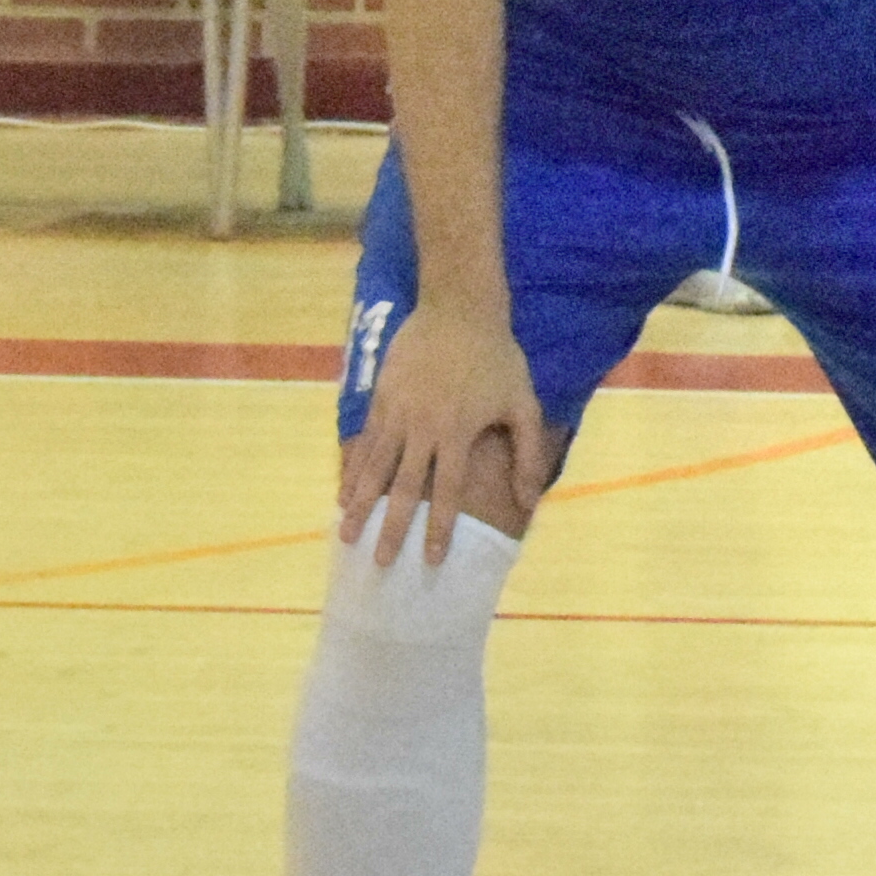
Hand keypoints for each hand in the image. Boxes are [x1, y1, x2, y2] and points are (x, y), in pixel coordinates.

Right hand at [332, 296, 550, 568]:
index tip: (431, 560)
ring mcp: (396, 416)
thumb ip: (528, 452)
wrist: (458, 311)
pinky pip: (363, 445)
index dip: (440, 529)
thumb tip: (531, 499)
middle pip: (403, 490)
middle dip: (391, 529)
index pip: (448, 493)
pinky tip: (344, 495)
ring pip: (373, 470)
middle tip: (379, 564)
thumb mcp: (523, 403)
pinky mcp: (379, 401)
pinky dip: (353, 473)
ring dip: (360, 506)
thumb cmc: (497, 359)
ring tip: (346, 537)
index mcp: (457, 434)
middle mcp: (422, 430)